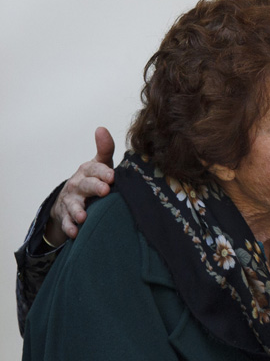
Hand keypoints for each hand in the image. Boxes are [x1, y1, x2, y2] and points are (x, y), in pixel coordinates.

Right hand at [47, 127, 114, 243]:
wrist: (71, 197)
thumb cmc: (93, 178)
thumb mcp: (100, 164)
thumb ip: (105, 149)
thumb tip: (101, 128)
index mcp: (88, 171)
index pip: (95, 168)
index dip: (103, 172)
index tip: (113, 176)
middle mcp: (78, 184)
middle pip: (86, 185)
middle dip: (94, 187)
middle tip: (105, 191)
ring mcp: (71, 200)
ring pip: (74, 205)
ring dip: (78, 211)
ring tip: (84, 216)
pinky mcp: (66, 215)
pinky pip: (67, 222)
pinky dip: (70, 227)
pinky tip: (75, 232)